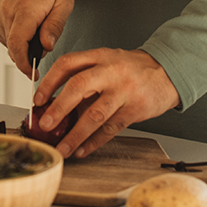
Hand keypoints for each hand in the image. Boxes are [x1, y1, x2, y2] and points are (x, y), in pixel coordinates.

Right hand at [0, 0, 73, 76]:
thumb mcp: (64, 0)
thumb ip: (56, 25)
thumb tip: (46, 46)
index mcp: (26, 8)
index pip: (18, 45)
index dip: (24, 64)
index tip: (33, 73)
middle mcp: (7, 11)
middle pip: (14, 48)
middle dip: (29, 53)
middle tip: (43, 38)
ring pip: (9, 45)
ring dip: (23, 44)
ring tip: (36, 26)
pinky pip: (4, 37)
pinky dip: (15, 37)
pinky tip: (25, 25)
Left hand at [32, 48, 179, 158]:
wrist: (168, 73)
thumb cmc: (131, 70)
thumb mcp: (107, 63)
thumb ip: (85, 79)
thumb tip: (56, 106)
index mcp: (100, 56)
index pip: (68, 64)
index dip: (49, 82)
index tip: (38, 99)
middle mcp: (111, 71)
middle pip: (79, 87)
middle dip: (58, 108)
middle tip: (44, 124)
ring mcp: (124, 90)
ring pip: (95, 114)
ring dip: (75, 134)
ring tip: (62, 148)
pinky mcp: (135, 109)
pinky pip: (110, 129)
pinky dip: (94, 142)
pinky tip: (82, 150)